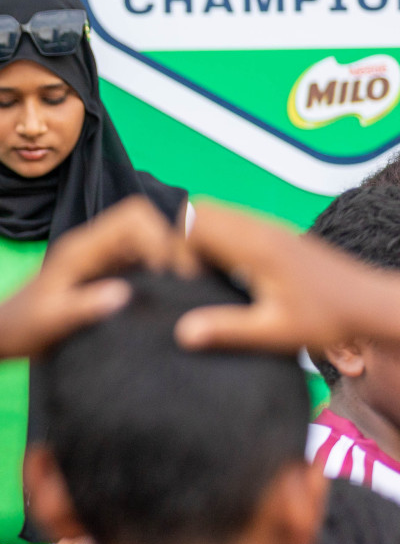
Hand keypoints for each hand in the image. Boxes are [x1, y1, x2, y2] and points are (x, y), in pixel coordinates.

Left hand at [0, 197, 182, 358]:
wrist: (0, 336)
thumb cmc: (21, 327)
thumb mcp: (52, 319)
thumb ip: (84, 306)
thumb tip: (124, 293)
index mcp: (81, 248)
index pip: (133, 217)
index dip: (159, 238)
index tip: (171, 276)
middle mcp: (92, 247)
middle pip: (143, 224)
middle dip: (169, 246)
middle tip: (182, 286)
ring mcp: (97, 259)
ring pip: (142, 242)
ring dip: (163, 261)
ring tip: (177, 295)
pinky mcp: (100, 275)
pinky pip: (135, 263)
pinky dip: (154, 274)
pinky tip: (161, 300)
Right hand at [175, 202, 399, 352]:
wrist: (372, 305)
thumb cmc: (330, 319)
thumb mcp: (276, 332)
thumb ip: (228, 330)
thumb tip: (182, 333)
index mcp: (254, 247)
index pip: (192, 223)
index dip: (171, 246)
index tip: (175, 280)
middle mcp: (259, 229)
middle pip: (198, 210)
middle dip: (174, 236)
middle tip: (177, 274)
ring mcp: (267, 228)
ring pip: (213, 212)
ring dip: (193, 236)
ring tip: (194, 273)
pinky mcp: (273, 235)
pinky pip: (229, 222)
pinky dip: (211, 237)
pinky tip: (218, 271)